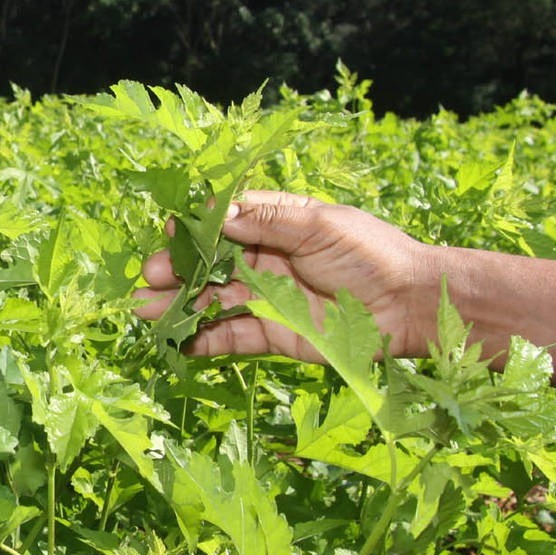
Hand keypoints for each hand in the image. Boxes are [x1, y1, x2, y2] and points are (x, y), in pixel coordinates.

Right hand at [132, 191, 437, 362]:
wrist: (411, 306)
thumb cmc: (371, 254)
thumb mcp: (320, 224)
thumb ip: (267, 220)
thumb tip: (218, 214)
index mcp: (278, 225)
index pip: (226, 222)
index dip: (197, 228)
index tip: (172, 232)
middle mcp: (267, 260)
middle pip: (211, 264)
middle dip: (178, 270)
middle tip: (149, 277)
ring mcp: (269, 299)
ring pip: (214, 300)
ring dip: (180, 305)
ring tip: (144, 311)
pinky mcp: (276, 334)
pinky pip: (232, 335)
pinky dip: (205, 338)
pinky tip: (180, 341)